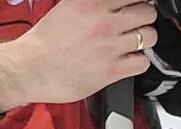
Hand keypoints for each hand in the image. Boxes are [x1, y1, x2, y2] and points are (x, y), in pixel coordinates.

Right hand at [0, 0, 158, 112]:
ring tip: (132, 42)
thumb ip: (93, 3)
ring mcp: (110, 46)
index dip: (137, 1)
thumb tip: (112, 3)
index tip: (135, 5)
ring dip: (144, 39)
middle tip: (135, 23)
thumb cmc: (45, 40)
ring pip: (149, 37)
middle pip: (147, 13)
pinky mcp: (112, 70)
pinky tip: (128, 60)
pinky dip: (139, 61)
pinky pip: (142, 62)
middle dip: (143, 18)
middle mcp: (104, 21)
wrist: (30, 68)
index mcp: (91, 2)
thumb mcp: (68, 7)